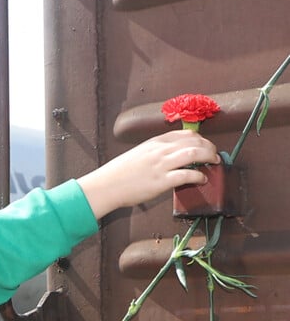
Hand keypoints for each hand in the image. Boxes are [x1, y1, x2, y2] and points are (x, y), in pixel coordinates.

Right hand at [77, 130, 220, 218]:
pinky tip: (202, 180)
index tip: (205, 145)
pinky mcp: (161, 181)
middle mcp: (160, 150)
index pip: (184, 134)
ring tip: (213, 163)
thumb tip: (170, 157)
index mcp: (154, 142)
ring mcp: (161, 165)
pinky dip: (199, 176)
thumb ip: (154, 153)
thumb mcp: (138, 155)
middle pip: (193, 141)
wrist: (106, 185)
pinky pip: (187, 175)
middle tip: (214, 155)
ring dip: (208, 157)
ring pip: (194, 154)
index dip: (200, 139)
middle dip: (209, 147)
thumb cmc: (119, 173)